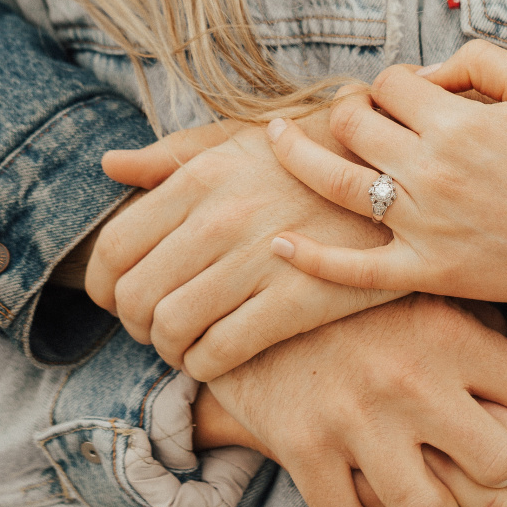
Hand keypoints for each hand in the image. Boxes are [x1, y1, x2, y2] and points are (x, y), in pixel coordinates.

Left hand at [86, 117, 405, 378]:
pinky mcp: (297, 301)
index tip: (118, 299)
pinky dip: (204, 366)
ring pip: (172, 329)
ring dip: (169, 349)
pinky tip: (217, 359)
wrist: (403, 181)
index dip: (104, 285)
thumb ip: (173, 156)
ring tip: (187, 346)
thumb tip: (110, 166)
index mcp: (201, 177)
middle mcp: (221, 218)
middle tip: (156, 328)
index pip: (115, 247)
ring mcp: (258, 261)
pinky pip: (219, 352)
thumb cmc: (315, 160)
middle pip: (135, 295)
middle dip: (135, 324)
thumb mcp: (243, 140)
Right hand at [204, 294, 506, 506]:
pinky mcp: (301, 448)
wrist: (244, 278)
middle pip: (504, 463)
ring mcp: (354, 419)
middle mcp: (410, 379)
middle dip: (498, 470)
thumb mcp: (427, 290)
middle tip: (476, 460)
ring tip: (424, 481)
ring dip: (434, 506)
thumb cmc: (355, 293)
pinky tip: (362, 485)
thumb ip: (492, 333)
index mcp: (449, 332)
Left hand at [267, 41, 506, 338]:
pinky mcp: (427, 271)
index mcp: (457, 122)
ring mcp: (424, 225)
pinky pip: (355, 270)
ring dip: (296, 155)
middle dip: (346, 110)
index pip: (389, 83)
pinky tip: (278, 244)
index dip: (390, 82)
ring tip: (276, 139)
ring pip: (335, 183)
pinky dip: (312, 259)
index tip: (403, 95)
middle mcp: (431, 171)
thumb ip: (478, 61)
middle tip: (353, 115)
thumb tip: (422, 72)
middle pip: (352, 123)